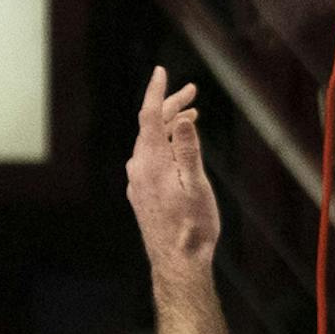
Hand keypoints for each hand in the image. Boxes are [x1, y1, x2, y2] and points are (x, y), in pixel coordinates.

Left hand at [126, 67, 220, 275]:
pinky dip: (165, 145)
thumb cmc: (192, 226)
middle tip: (193, 92)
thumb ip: (188, 149)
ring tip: (191, 116)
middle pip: (150, 127)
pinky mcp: (141, 193)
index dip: (157, 91)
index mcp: (151, 162)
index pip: (150, 116)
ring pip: (151, 143)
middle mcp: (138, 168)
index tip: (161, 71)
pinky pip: (150, 158)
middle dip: (171, 106)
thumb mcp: (197, 184)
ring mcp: (137, 182)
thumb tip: (180, 119)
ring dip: (170, 126)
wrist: (177, 263)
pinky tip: (178, 149)